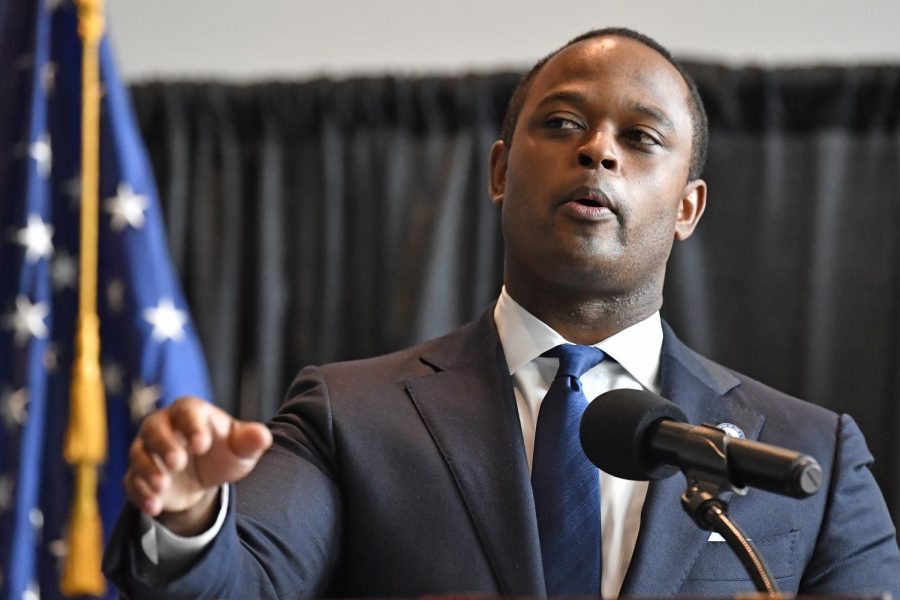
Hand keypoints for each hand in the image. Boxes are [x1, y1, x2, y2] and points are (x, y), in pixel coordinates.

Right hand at [124, 396, 272, 534]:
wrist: (204, 476)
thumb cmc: (223, 452)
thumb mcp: (241, 448)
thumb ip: (251, 441)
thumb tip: (263, 436)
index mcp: (190, 412)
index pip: (187, 411)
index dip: (192, 426)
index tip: (201, 444)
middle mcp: (162, 426)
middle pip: (155, 429)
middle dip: (164, 445)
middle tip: (177, 462)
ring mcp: (146, 451)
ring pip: (139, 454)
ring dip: (148, 470)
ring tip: (162, 486)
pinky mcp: (138, 476)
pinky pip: (132, 482)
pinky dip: (141, 494)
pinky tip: (154, 506)